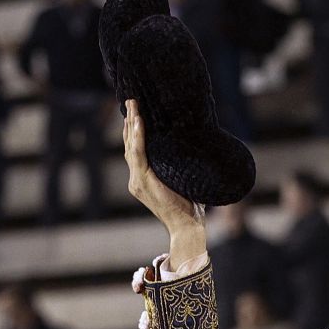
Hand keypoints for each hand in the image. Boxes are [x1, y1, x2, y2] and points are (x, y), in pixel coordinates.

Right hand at [123, 101, 207, 270]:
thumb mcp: (184, 182)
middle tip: (131, 101)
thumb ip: (183, 168)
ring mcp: (137, 181)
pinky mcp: (143, 182)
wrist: (186, 227)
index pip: (136, 151)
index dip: (133, 132)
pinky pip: (138, 154)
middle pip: (129, 145)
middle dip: (129, 122)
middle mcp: (136, 180)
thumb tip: (198, 149)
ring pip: (131, 146)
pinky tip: (137, 122)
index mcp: (144, 180)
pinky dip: (137, 137)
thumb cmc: (190, 207)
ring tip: (133, 105)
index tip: (134, 113)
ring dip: (132, 124)